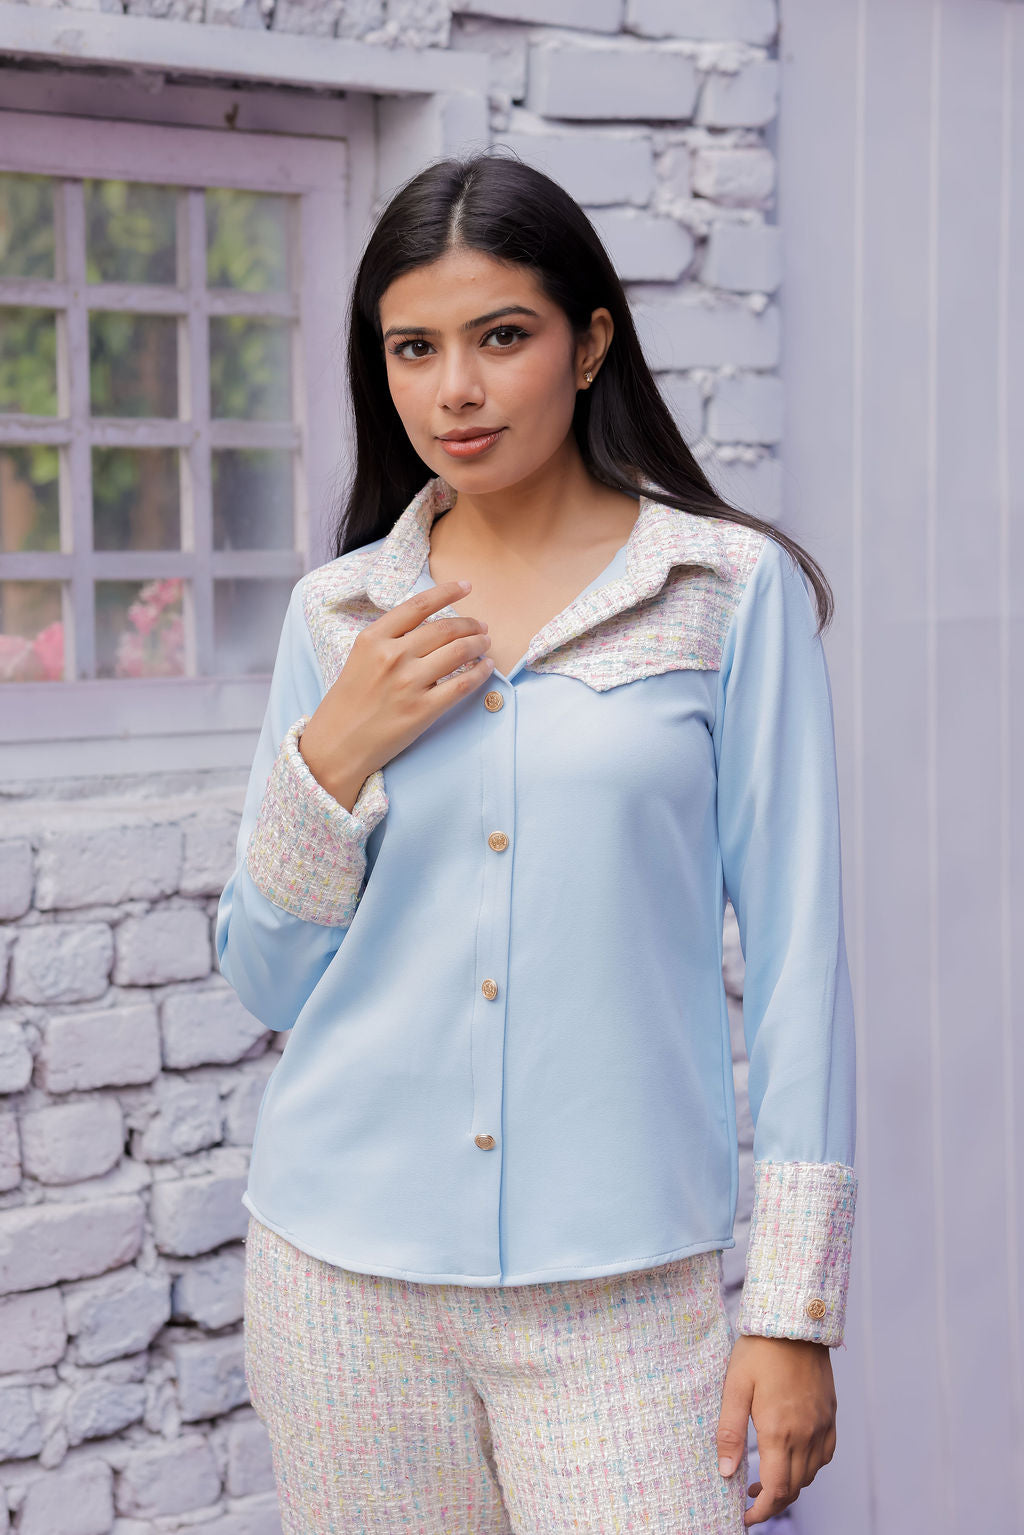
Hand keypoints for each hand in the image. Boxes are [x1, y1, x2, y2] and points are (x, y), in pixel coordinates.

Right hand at [298, 579, 493, 810]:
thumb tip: (431, 629)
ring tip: (485, 644)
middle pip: (445, 628)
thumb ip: (390, 640)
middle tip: (481, 627)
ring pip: (459, 651)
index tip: (466, 587)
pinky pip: (463, 684)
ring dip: (479, 644)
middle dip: (470, 624)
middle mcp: (392, 656)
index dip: (448, 592)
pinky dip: (480, 672)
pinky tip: (486, 668)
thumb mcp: (359, 658)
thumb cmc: (348, 702)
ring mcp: (409, 683)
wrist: (337, 745)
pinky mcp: (423, 709)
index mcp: (373, 638)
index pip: (419, 604)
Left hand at [716, 1333, 836, 1526]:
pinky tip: (794, 1458)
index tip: (745, 1516)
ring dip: (790, 1485)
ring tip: (767, 1480)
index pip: (777, 1490)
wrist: (795, 1321)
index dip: (761, 1510)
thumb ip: (729, 1431)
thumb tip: (726, 1472)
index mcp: (780, 1431)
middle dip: (773, 1501)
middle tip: (750, 1498)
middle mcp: (806, 1434)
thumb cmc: (760, 1350)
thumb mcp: (734, 1387)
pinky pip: (826, 1454)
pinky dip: (810, 1467)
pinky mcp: (830, 1414)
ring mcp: (822, 1425)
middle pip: (795, 1487)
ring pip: (811, 1474)